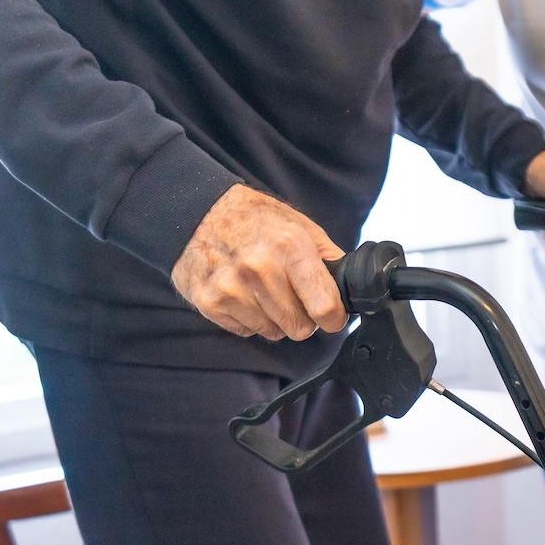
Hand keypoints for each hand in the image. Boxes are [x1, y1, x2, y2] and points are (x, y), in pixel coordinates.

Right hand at [170, 184, 347, 340]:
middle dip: (301, 317)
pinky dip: (249, 318)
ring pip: (273, 332)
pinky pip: (247, 332)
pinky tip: (242, 293)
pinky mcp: (210, 302)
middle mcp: (260, 269)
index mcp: (290, 247)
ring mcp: (232, 288)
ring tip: (262, 289)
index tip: (331, 316)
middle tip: (290, 295)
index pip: (324, 306)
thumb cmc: (252, 219)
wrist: (195, 212)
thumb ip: (328, 257)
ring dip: (274, 318)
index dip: (333, 317)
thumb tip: (350, 286)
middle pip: (299, 327)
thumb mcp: (298, 225)